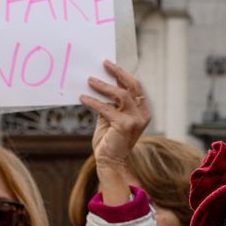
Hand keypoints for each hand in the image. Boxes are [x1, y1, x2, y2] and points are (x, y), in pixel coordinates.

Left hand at [81, 61, 149, 207]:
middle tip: (105, 63)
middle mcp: (143, 115)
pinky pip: (107, 108)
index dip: (123, 74)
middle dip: (119, 73)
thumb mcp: (110, 117)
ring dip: (104, 86)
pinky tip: (83, 98)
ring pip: (121, 95)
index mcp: (142, 111)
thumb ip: (110, 102)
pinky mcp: (125, 126)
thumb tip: (101, 83)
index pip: (135, 87)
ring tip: (90, 80)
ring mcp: (136, 120)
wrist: (109, 162)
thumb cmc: (109, 140)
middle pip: (133, 86)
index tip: (110, 64)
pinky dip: (94, 102)